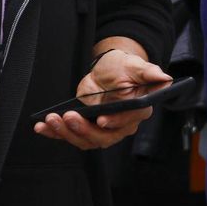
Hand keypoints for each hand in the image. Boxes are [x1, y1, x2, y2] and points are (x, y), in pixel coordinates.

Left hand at [34, 48, 169, 150]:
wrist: (109, 70)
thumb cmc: (125, 69)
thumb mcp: (136, 66)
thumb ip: (149, 72)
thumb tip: (164, 78)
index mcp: (135, 113)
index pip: (125, 123)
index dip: (113, 123)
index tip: (101, 119)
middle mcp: (119, 125)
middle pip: (101, 137)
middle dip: (83, 130)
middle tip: (68, 117)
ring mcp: (100, 128)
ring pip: (84, 139)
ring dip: (66, 133)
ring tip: (52, 121)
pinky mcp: (85, 125)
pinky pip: (70, 134)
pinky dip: (55, 133)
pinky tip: (42, 127)